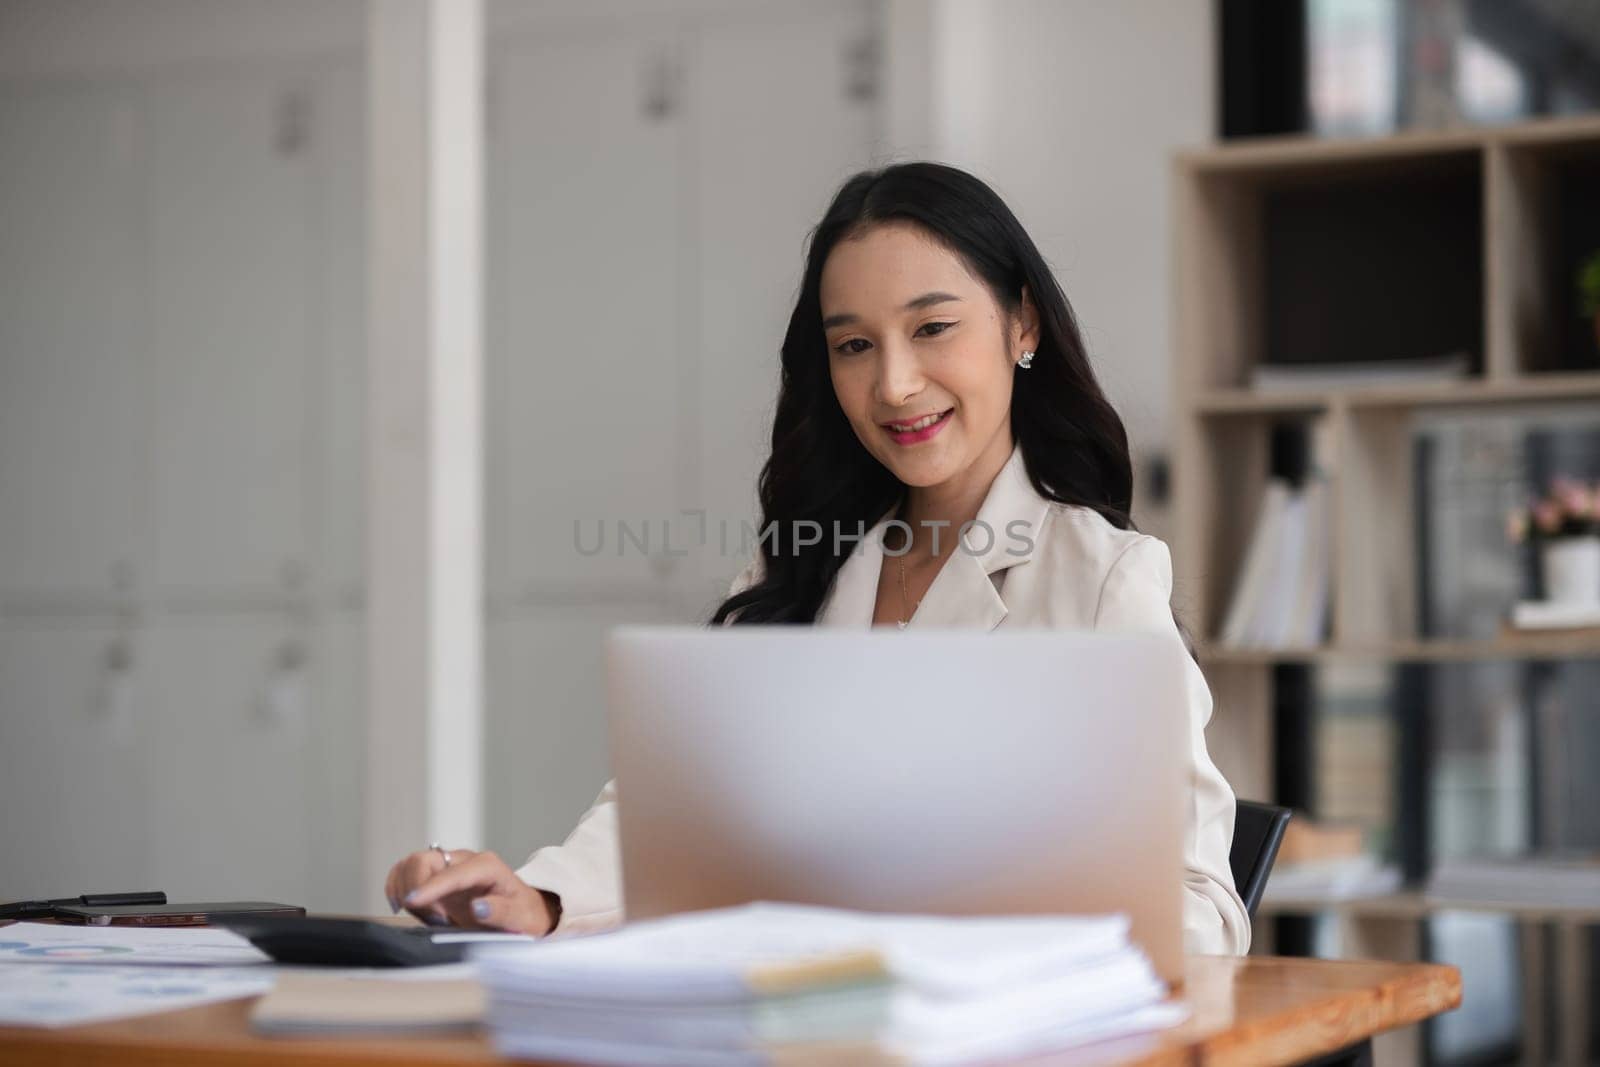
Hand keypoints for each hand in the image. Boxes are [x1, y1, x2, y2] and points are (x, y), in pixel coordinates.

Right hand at [383, 848, 554, 933]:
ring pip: (409, 865)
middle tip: (435, 920)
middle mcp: (463, 861)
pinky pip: (405, 873)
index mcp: (486, 866)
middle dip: (416, 890)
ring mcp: (447, 867)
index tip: (411, 902)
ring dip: (406, 890)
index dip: (428, 887)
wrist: (524, 911)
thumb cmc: (523, 914)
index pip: (450, 873)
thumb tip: (478, 907)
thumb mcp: (521, 916)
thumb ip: (501, 912)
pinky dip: (398, 888)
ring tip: (428, 916)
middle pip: (422, 860)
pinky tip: (407, 907)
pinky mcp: (436, 878)